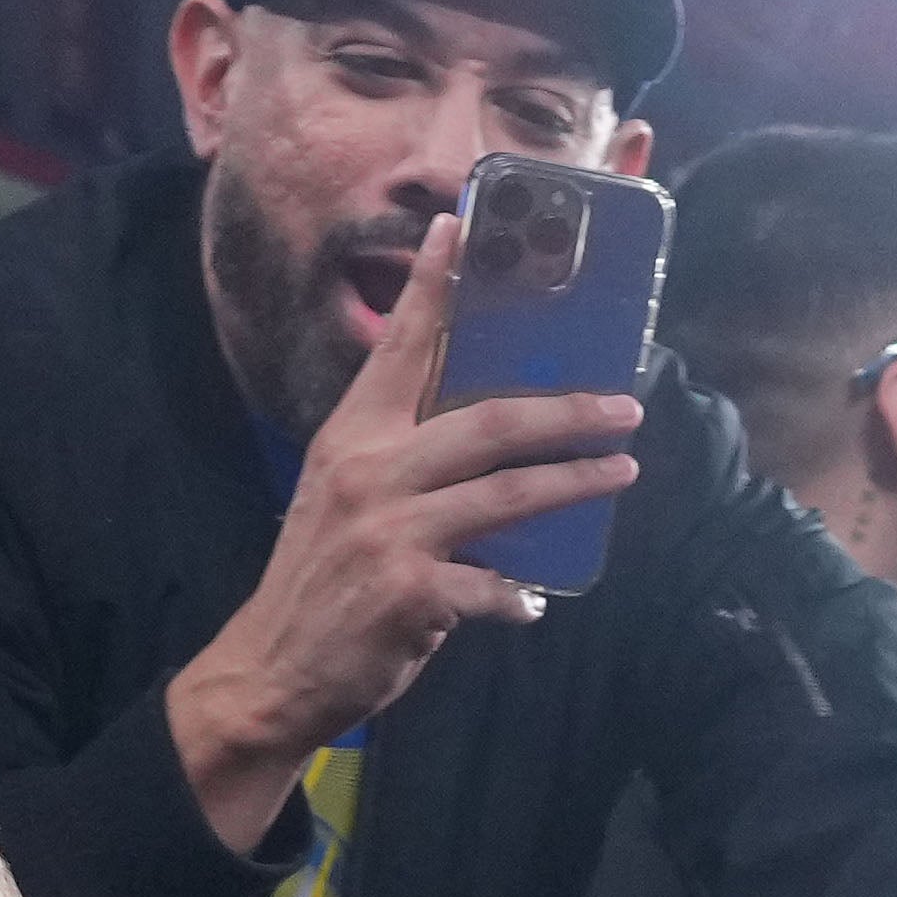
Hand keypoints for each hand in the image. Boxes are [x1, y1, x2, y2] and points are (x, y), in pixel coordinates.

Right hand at [160, 225, 640, 842]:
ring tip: (622, 471)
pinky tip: (534, 605)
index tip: (460, 226)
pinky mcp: (412, 594)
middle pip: (488, 421)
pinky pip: (494, 588)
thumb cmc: (321, 579)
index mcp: (351, 438)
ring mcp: (390, 533)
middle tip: (624, 404)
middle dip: (567, 409)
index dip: (433, 286)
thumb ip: (403, 458)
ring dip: (575, 482)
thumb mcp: (344, 497)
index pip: (399, 349)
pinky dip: (521, 597)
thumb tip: (486, 434)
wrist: (272, 670)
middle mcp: (369, 473)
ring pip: (507, 494)